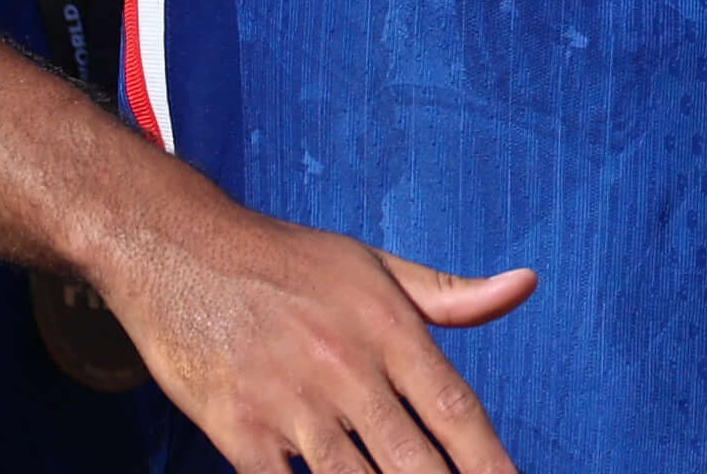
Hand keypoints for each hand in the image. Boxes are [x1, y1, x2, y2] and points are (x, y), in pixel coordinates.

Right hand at [102, 193, 532, 473]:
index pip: (454, 407)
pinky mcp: (236, 428)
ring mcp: (289, 403)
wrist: (181, 252)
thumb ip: (449, 295)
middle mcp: (346, 369)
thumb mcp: (374, 265)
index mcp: (389, 328)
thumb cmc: (287, 261)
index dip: (488, 458)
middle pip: (410, 458)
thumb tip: (525, 286)